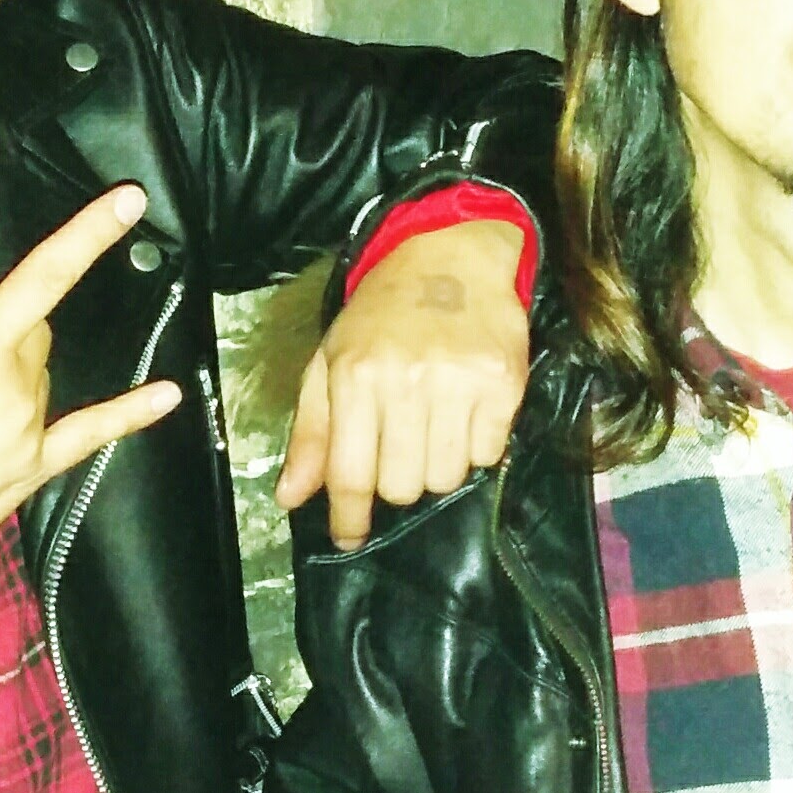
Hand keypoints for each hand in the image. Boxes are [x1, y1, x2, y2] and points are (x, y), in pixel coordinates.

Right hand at [0, 184, 179, 561]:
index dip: (88, 234)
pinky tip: (169, 394)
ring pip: (41, 381)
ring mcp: (29, 430)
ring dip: (12, 382)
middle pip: (35, 336)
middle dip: (3, 338)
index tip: (128, 201)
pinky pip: (88, 435)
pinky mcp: (32, 471)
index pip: (43, 277)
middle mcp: (15, 385)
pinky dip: (129, 414)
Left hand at [277, 218, 528, 550]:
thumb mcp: (330, 362)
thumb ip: (311, 433)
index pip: (350, 474)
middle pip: (402, 486)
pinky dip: (476, 447)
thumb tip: (289, 497)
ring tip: (433, 427)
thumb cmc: (380, 316)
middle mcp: (405, 381)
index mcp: (354, 376)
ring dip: (437, 466)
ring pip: (446, 477)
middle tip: (399, 447)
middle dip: (396, 480)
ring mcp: (458, 382)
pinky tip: (465, 413)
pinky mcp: (503, 382)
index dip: (348, 518)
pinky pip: (488, 455)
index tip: (349, 537)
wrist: (450, 255)